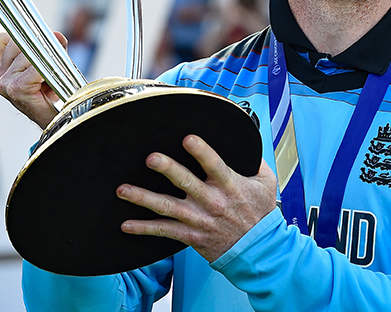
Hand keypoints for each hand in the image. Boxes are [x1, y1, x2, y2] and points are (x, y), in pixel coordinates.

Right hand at [0, 32, 66, 128]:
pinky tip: (52, 80)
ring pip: (29, 54)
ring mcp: (5, 83)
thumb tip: (56, 35)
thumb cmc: (50, 95)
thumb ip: (49, 46)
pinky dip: (48, 70)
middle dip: (40, 47)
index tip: (44, 41)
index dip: (26, 38)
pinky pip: (36, 67)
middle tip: (55, 59)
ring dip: (46, 60)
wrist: (55, 121)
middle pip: (18, 43)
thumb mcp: (46, 65)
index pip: (5, 39)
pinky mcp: (16, 88)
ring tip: (53, 75)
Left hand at [116, 134, 277, 262]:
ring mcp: (199, 220)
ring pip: (167, 207)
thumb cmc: (261, 215)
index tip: (188, 138)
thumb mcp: (266, 184)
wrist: (259, 251)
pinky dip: (144, 228)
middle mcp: (211, 202)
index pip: (214, 165)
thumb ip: (257, 161)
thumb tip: (248, 141)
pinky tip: (126, 224)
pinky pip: (164, 231)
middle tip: (151, 158)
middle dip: (167, 169)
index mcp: (229, 186)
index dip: (202, 151)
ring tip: (124, 190)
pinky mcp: (191, 236)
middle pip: (186, 183)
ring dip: (144, 198)